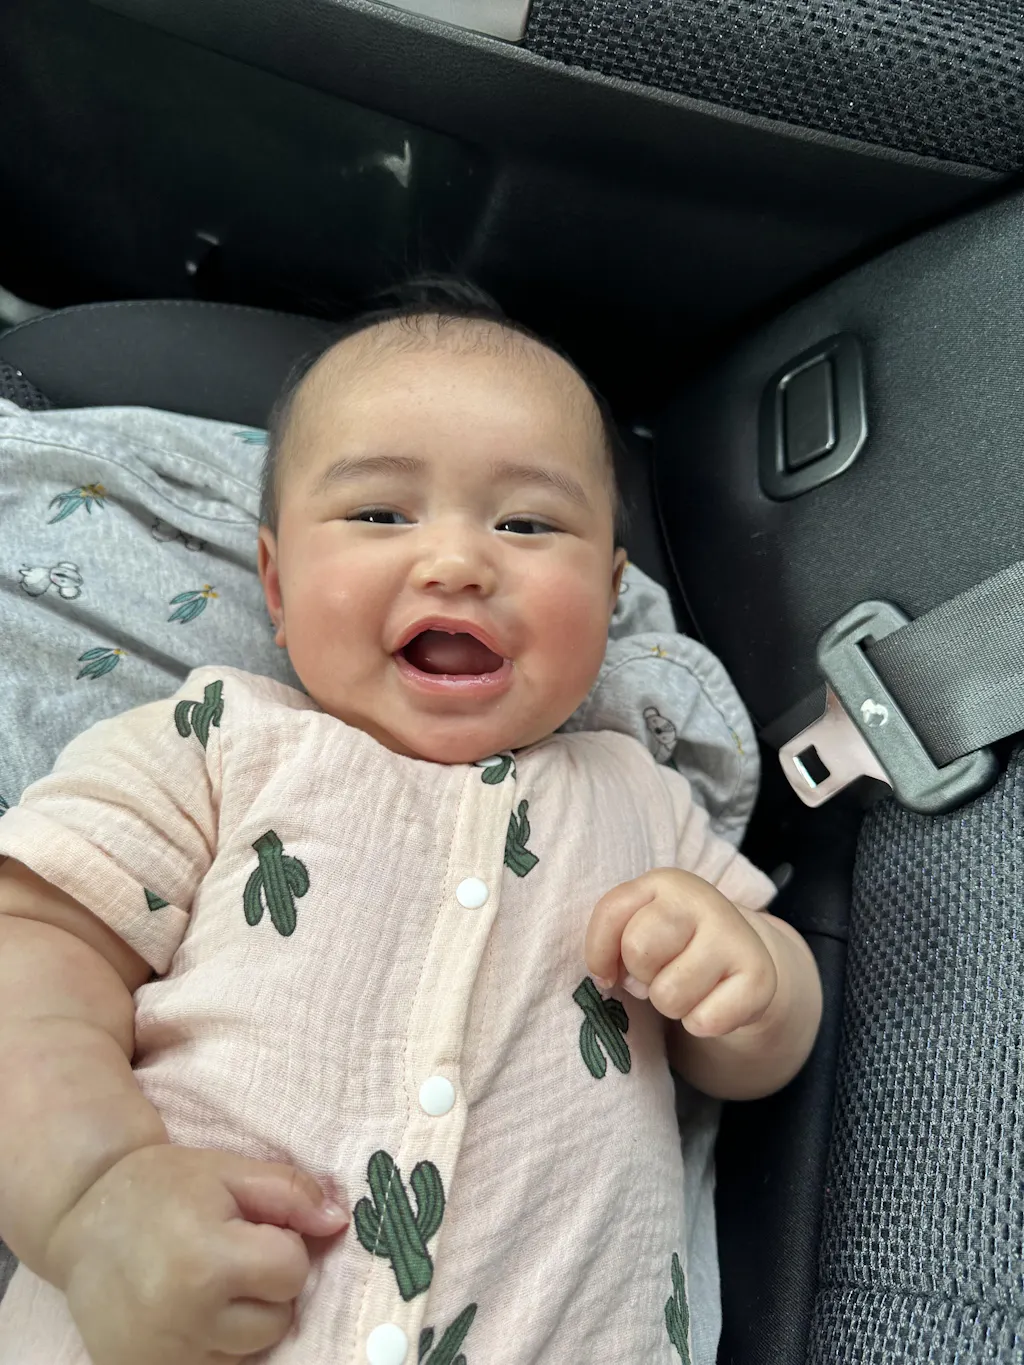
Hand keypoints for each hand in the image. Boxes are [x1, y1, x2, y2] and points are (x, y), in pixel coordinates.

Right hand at [45, 1143, 348, 1364]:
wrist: (82, 1217)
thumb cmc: (163, 1187)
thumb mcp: (229, 1171)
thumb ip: (291, 1193)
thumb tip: (338, 1222)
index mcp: (206, 1262)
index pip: (293, 1272)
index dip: (281, 1246)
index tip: (251, 1229)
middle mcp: (183, 1320)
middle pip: (276, 1321)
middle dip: (264, 1287)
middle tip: (225, 1255)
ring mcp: (162, 1358)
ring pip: (248, 1353)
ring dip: (240, 1321)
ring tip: (204, 1282)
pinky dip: (213, 1345)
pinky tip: (189, 1311)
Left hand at [585, 868, 777, 1036]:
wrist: (741, 956)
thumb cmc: (674, 943)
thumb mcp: (638, 925)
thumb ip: (611, 939)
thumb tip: (608, 978)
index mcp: (665, 882)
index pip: (611, 912)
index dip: (598, 952)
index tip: (608, 972)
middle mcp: (703, 900)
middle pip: (638, 950)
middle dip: (640, 975)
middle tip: (660, 973)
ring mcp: (735, 936)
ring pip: (668, 995)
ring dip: (669, 1004)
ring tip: (686, 987)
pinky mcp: (760, 977)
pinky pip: (704, 1021)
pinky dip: (700, 1023)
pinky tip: (712, 1002)